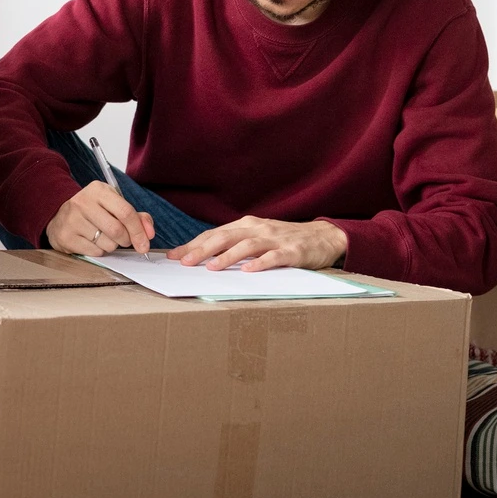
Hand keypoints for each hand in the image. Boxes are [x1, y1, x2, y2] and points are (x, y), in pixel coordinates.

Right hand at [46, 182, 154, 256]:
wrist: (59, 215)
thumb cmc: (93, 211)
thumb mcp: (113, 205)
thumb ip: (136, 216)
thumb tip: (149, 233)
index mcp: (98, 190)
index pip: (126, 212)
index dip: (139, 230)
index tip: (145, 243)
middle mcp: (83, 202)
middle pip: (117, 230)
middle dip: (126, 240)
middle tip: (123, 240)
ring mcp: (72, 220)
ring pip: (107, 243)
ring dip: (112, 246)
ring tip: (103, 237)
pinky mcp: (66, 237)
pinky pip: (95, 252)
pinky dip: (99, 251)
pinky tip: (92, 242)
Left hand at [172, 217, 346, 271]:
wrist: (323, 237)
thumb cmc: (285, 240)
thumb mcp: (258, 238)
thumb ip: (235, 245)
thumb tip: (203, 258)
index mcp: (246, 226)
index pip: (214, 234)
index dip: (193, 245)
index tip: (173, 256)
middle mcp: (257, 229)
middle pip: (225, 237)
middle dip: (202, 250)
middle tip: (184, 263)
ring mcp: (275, 239)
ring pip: (246, 246)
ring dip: (227, 256)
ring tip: (211, 268)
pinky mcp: (292, 252)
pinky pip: (274, 257)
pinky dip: (261, 263)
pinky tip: (249, 271)